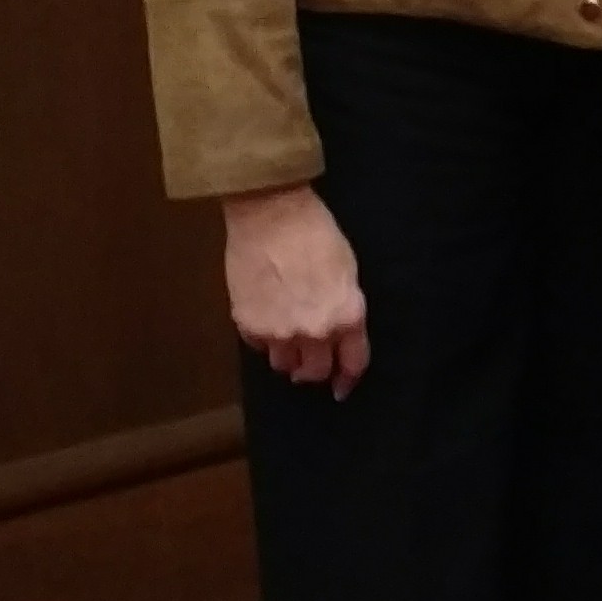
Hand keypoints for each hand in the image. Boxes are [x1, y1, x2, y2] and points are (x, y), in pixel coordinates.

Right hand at [224, 185, 369, 399]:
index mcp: (347, 316)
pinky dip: (263, 338)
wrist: (271, 214)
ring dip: (287, 356)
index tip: (342, 387)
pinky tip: (266, 318)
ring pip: (283, 365)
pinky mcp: (248, 325)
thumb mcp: (347, 270)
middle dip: (315, 370)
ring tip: (286, 338)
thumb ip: (344, 306)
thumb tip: (338, 329)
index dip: (348, 378)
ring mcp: (278, 332)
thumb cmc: (315, 232)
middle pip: (314, 372)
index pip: (353, 363)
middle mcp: (314, 332)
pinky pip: (258, 346)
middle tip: (310, 363)